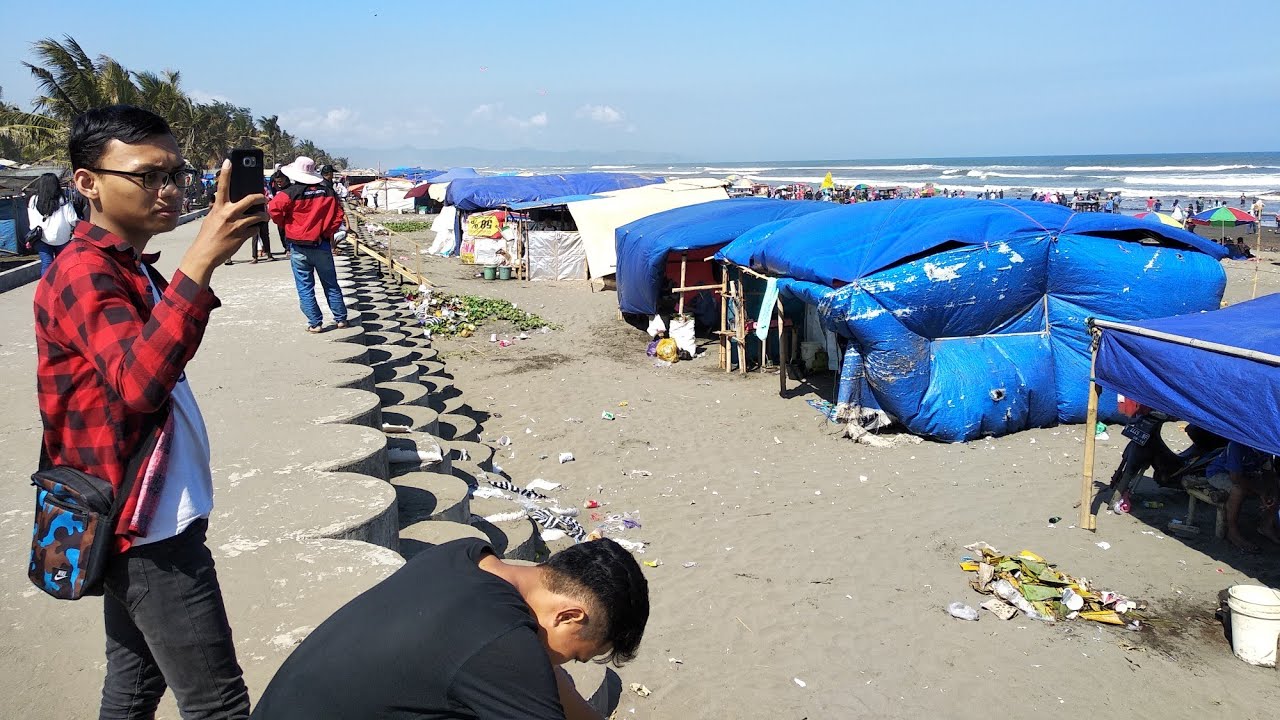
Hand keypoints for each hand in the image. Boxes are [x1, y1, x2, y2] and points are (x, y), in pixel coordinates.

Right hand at [179, 159, 267, 286]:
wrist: (204, 255)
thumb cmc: (207, 236)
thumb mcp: (211, 219)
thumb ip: (221, 211)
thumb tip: (230, 204)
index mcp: (218, 208)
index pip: (222, 186)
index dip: (226, 173)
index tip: (229, 161)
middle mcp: (228, 214)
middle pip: (250, 199)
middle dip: (260, 197)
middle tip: (263, 197)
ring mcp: (237, 225)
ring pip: (257, 216)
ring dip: (263, 215)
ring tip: (264, 216)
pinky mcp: (243, 236)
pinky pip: (255, 229)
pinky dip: (256, 229)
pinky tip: (254, 230)